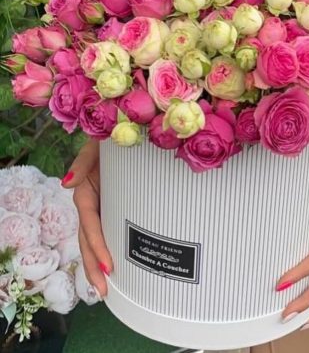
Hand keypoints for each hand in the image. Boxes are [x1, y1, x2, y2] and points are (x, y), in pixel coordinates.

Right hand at [62, 140, 112, 296]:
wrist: (123, 135)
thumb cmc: (107, 141)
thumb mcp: (94, 150)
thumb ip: (81, 164)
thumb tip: (66, 184)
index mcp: (86, 192)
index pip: (90, 225)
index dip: (97, 245)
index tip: (107, 267)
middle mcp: (92, 203)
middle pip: (89, 239)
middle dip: (93, 265)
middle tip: (103, 291)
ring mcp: (101, 206)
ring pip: (96, 239)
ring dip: (98, 262)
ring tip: (107, 287)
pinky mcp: (112, 206)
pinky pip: (109, 229)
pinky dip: (110, 247)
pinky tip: (116, 263)